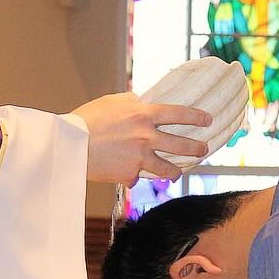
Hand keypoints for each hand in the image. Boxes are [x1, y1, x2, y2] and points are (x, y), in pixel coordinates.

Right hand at [71, 92, 211, 184]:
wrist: (70, 144)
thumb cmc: (88, 118)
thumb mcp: (112, 101)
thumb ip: (132, 101)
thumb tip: (142, 101)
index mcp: (144, 114)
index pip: (179, 114)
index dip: (196, 117)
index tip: (207, 121)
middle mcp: (147, 136)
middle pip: (181, 145)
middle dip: (196, 148)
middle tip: (203, 149)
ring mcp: (140, 157)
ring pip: (167, 169)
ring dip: (174, 172)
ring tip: (176, 173)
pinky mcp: (129, 174)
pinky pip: (137, 177)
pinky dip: (132, 177)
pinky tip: (129, 176)